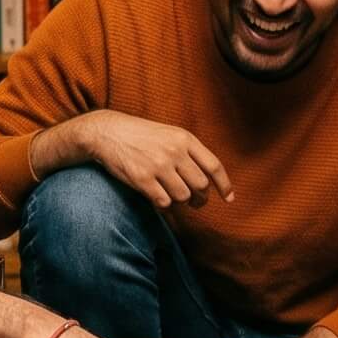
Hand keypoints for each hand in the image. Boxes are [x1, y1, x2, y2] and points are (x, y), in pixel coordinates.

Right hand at [52, 110, 232, 211]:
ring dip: (180, 202)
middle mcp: (174, 151)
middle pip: (201, 186)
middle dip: (201, 198)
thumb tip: (208, 178)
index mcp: (184, 138)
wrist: (108, 132)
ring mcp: (158, 165)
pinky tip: (158, 200)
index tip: (228, 198)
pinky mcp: (142, 179)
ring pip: (183, 197)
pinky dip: (164, 206)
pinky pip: (163, 202)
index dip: (224, 185)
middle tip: (196, 202)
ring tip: (172, 197)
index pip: (214, 166)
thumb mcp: (169, 134)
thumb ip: (189, 152)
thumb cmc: (141, 135)